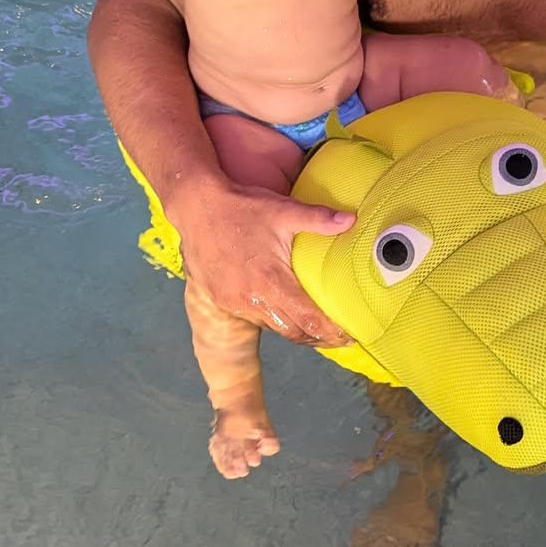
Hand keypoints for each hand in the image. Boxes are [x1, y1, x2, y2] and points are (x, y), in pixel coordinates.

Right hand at [173, 176, 355, 347]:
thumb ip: (318, 219)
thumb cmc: (241, 208)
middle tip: (338, 337)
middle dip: (318, 338)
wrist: (195, 208)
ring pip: (273, 327)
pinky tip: (282, 309)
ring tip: (315, 327)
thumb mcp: (283, 210)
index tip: (348, 336)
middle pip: (293, 332)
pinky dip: (272, 318)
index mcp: (271, 281)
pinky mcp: (222, 300)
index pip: (308, 320)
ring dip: (295, 329)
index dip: (330, 333)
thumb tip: (350, 220)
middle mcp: (252, 299)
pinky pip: (253, 317)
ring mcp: (234, 303)